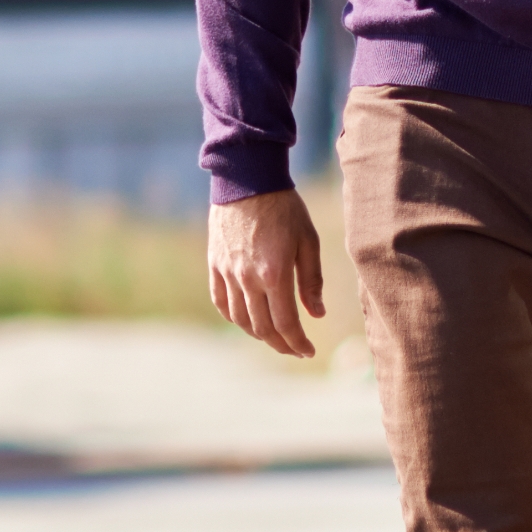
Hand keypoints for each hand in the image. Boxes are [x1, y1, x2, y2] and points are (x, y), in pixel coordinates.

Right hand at [207, 188, 326, 356]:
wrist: (247, 181)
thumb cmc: (285, 209)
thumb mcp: (308, 241)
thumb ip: (311, 281)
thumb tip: (317, 314)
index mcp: (274, 275)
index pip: (286, 323)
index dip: (298, 342)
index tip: (309, 350)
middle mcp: (247, 279)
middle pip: (262, 328)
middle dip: (281, 344)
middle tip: (295, 349)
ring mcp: (227, 273)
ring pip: (240, 319)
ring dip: (258, 334)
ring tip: (274, 337)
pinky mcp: (214, 265)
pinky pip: (220, 302)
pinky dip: (233, 317)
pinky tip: (247, 320)